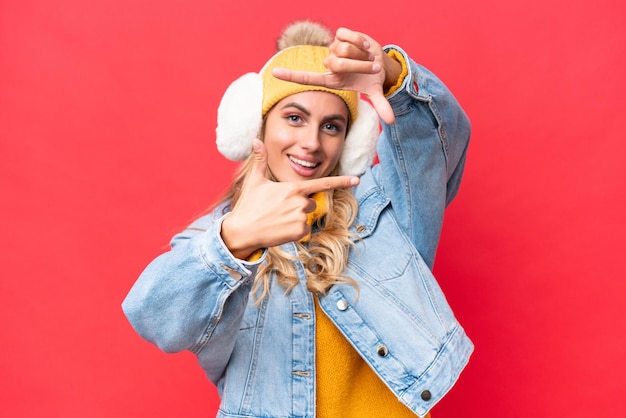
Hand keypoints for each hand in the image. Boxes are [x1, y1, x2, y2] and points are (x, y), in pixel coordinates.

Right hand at [221, 139, 359, 259]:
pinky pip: (304, 229)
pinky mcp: (299, 232)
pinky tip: (280, 229)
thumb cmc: (249, 205)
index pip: (323, 183)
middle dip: (299, 205)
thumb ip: (260, 160)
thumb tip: (256, 140)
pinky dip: (294, 231)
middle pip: (311, 202)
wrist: (242, 230)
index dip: (341, 182)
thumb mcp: (254, 180)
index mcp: (293, 187)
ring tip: (277, 219)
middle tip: (279, 209)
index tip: (357, 180)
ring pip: (307, 216)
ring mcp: (300, 217)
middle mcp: (300, 201)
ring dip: (296, 218)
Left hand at [271, 27, 401, 123]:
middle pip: (336, 62)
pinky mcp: (340, 34)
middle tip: (371, 68)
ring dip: (361, 54)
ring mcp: (334, 48)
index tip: (273, 73)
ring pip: (343, 48)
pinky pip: (348, 35)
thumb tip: (392, 120)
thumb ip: (381, 106)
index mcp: (332, 80)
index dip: (291, 76)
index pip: (307, 78)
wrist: (379, 61)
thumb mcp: (375, 91)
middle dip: (357, 65)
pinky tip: (365, 45)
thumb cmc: (372, 78)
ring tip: (367, 58)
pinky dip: (360, 40)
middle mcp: (330, 64)